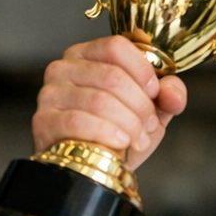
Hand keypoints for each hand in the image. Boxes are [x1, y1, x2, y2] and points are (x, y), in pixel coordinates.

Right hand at [32, 35, 186, 169]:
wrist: (98, 168)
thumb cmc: (123, 134)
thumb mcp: (152, 111)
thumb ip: (168, 95)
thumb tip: (172, 92)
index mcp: (88, 56)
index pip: (117, 47)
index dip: (143, 71)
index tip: (155, 94)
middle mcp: (63, 68)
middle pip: (113, 77)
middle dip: (141, 106)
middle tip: (149, 125)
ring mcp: (50, 94)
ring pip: (100, 100)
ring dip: (129, 124)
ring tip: (139, 138)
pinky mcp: (43, 121)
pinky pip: (78, 121)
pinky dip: (107, 133)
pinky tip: (121, 143)